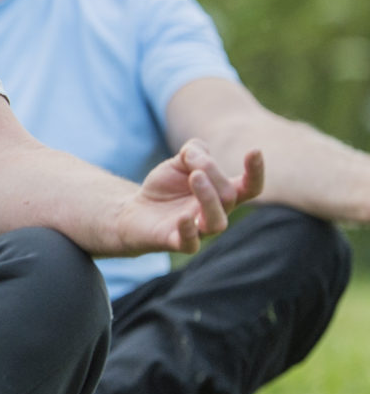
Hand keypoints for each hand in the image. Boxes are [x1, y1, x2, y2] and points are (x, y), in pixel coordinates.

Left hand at [115, 140, 264, 254]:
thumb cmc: (166, 187)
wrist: (137, 211)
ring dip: (208, 198)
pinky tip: (184, 217)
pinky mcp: (177, 242)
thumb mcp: (179, 161)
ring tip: (194, 176)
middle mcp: (216, 214)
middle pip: (229, 197)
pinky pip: (190, 243)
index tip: (254, 150)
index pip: (249, 187)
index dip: (256, 172)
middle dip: (214, 176)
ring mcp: (199, 231)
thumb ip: (195, 151)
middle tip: (194, 168)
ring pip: (217, 223)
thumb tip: (202, 156)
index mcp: (222, 194)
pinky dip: (189, 230)